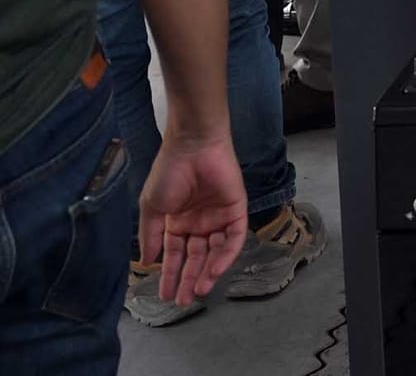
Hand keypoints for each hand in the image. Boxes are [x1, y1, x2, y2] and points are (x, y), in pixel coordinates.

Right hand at [139, 132, 247, 306]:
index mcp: (177, 223)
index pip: (175, 256)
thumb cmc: (169, 173)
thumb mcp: (152, 208)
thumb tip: (146, 262)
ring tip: (197, 291)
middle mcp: (198, 223)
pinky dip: (225, 255)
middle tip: (182, 302)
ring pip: (215, 252)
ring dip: (207, 272)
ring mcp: (218, 218)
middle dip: (188, 280)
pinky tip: (214, 270)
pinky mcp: (236, 211)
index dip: (170, 275)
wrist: (192, 147)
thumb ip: (151, 235)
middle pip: (196, 258)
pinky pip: (233, 238)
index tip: (164, 296)